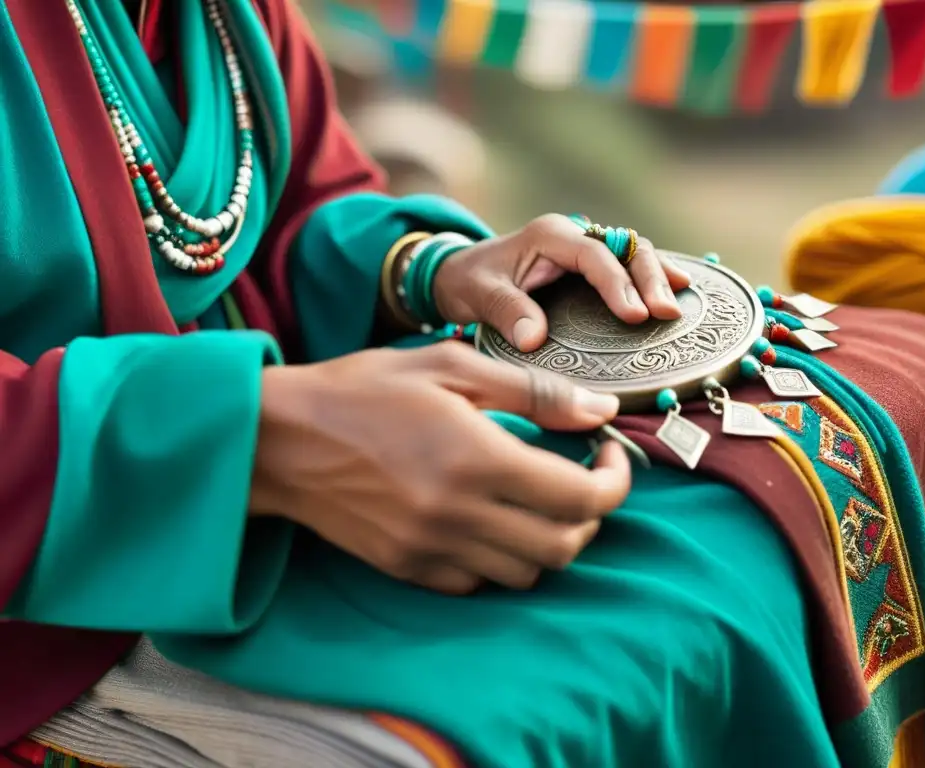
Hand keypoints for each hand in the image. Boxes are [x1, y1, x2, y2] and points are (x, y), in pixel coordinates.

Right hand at [251, 343, 630, 593]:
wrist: (278, 438)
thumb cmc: (363, 389)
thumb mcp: (450, 367)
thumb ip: (534, 392)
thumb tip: (601, 410)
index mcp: (477, 459)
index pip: (583, 498)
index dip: (615, 480)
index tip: (609, 452)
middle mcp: (459, 515)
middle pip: (564, 545)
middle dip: (589, 515)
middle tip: (580, 476)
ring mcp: (432, 549)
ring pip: (527, 572)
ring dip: (549, 539)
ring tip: (536, 497)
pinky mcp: (408, 568)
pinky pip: (479, 584)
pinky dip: (501, 559)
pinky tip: (488, 520)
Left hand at [432, 214, 690, 351]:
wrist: (458, 274)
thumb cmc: (468, 282)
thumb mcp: (478, 295)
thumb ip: (506, 312)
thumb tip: (534, 338)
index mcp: (549, 236)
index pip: (593, 255)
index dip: (617, 284)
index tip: (634, 315)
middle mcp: (572, 236)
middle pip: (625, 247)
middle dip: (650, 278)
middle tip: (667, 313)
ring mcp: (583, 248)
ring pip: (633, 253)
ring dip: (658, 276)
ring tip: (678, 305)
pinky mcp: (589, 266)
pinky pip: (627, 266)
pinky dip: (651, 277)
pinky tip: (677, 290)